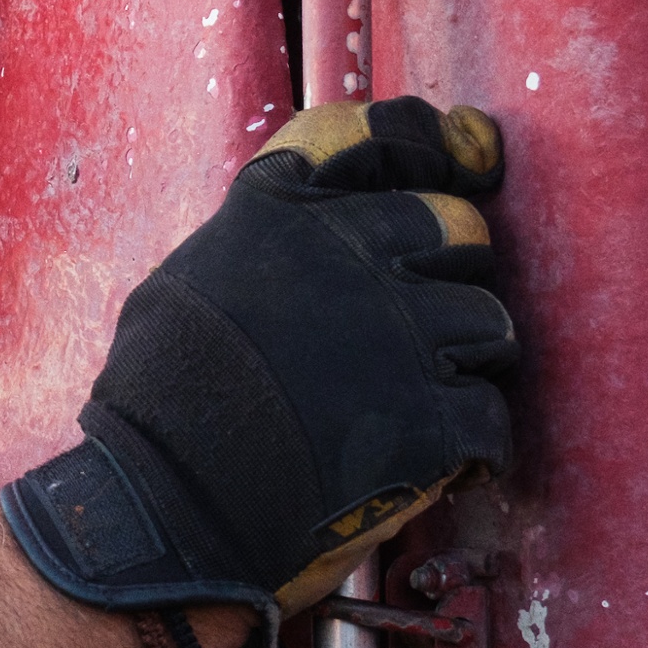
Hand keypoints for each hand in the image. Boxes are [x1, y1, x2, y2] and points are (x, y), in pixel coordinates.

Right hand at [1, 96, 515, 647]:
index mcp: (279, 212)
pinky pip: (489, 415)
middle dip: (453, 269)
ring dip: (464, 363)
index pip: (379, 135)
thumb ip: (257, 242)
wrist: (163, 512)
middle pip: (458, 225)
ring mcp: (398, 334)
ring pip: (489, 322)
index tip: (459, 159)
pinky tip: (424, 459)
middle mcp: (347, 253)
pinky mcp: (432, 416)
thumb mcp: (185, 286)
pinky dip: (466, 443)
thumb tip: (310, 223)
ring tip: (416, 402)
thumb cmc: (157, 408)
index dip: (428, 142)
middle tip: (418, 321)